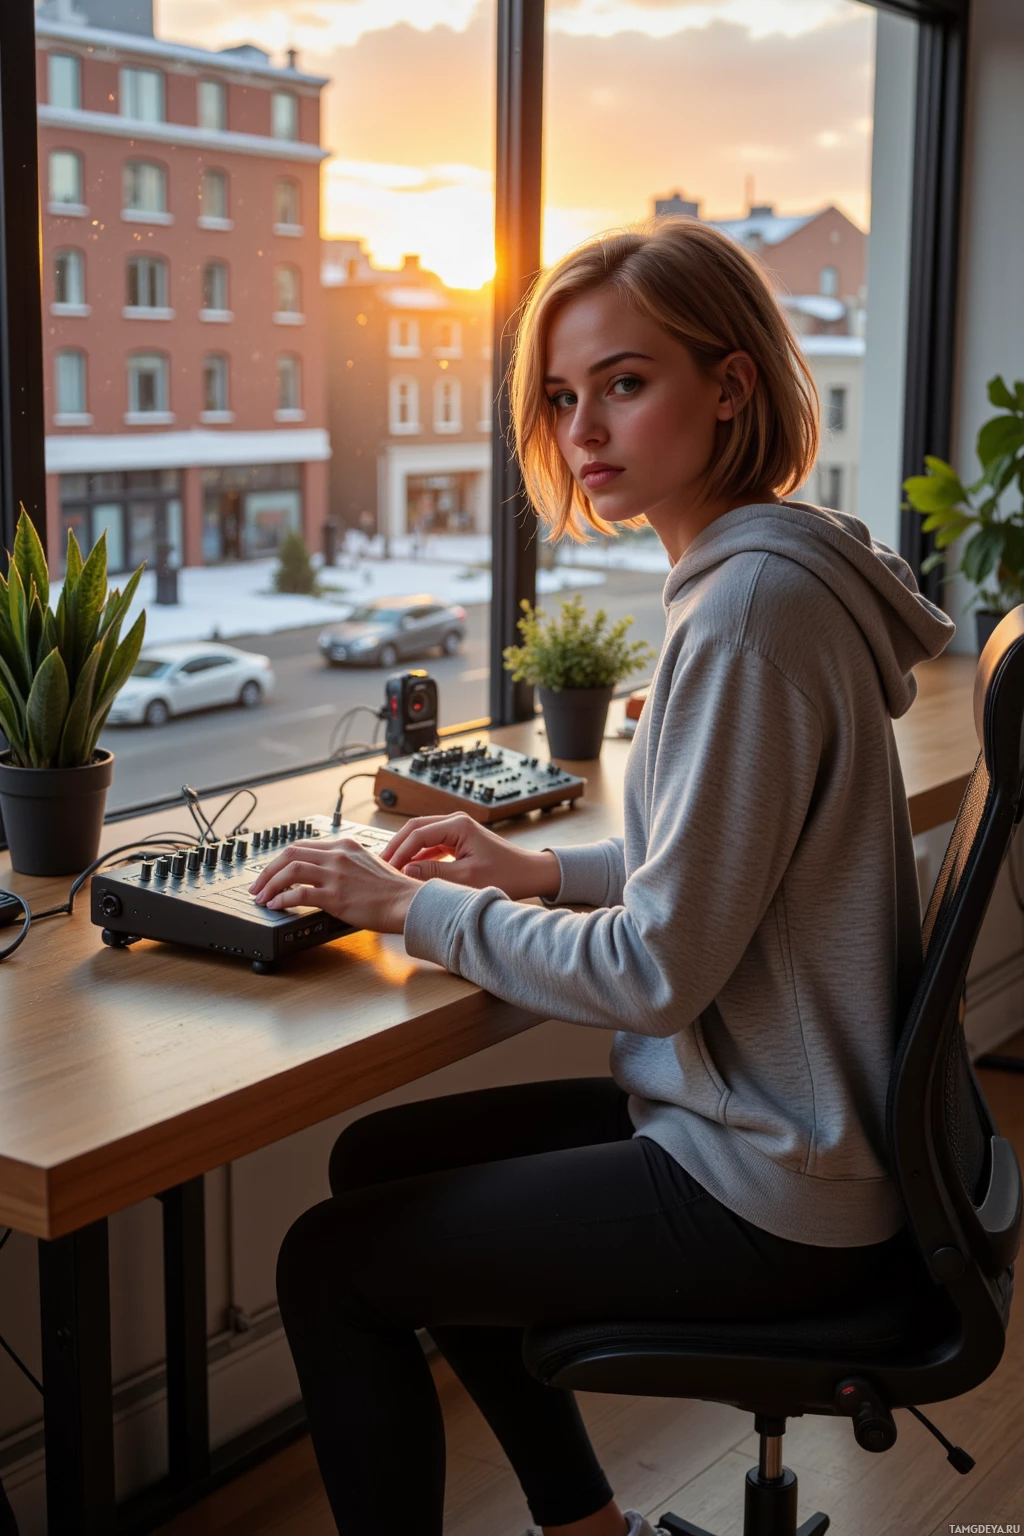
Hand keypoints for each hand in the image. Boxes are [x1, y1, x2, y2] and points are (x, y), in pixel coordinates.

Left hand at [248, 837, 420, 933]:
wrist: (408, 902)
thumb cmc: (393, 889)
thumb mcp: (368, 864)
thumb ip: (345, 864)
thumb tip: (324, 875)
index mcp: (345, 846)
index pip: (302, 845)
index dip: (281, 860)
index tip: (271, 873)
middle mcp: (338, 855)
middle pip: (289, 853)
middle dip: (267, 870)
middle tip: (257, 886)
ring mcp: (336, 874)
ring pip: (290, 870)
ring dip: (269, 884)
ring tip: (262, 897)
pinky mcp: (335, 895)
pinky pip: (298, 894)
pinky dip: (282, 899)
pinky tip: (277, 906)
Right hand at [382, 812, 560, 899]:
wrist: (529, 873)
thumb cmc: (505, 874)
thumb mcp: (467, 878)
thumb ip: (434, 873)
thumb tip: (407, 872)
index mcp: (457, 824)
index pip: (417, 833)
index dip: (399, 851)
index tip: (386, 868)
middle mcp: (455, 822)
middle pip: (414, 829)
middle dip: (397, 847)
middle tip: (380, 865)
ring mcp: (456, 830)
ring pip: (421, 836)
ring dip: (406, 852)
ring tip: (390, 869)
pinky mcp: (458, 840)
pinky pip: (431, 845)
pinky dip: (418, 856)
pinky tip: (408, 870)